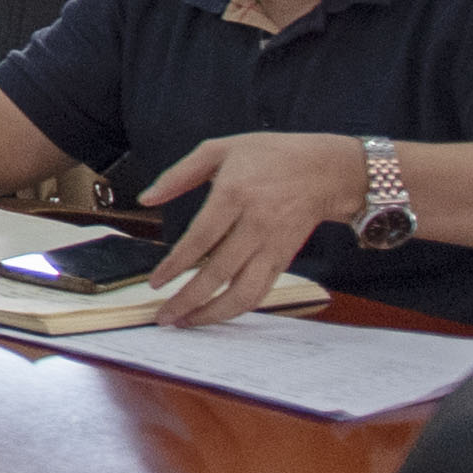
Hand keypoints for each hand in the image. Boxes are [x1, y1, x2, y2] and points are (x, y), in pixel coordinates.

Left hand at [135, 130, 367, 327]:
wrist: (325, 170)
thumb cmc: (270, 156)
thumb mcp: (219, 149)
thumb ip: (178, 174)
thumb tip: (146, 198)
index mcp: (234, 195)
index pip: (200, 239)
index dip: (176, 265)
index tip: (156, 283)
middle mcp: (255, 224)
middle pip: (219, 273)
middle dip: (188, 300)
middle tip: (164, 317)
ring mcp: (272, 245)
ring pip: (244, 292)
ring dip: (214, 313)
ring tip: (186, 322)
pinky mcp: (284, 259)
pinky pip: (261, 291)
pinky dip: (238, 308)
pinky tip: (216, 313)